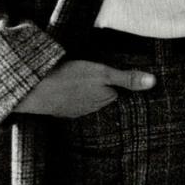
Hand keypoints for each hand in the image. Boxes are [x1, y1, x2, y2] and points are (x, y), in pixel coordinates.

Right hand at [14, 59, 155, 117]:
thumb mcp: (102, 74)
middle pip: (102, 96)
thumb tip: (153, 82)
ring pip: (85, 98)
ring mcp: (72, 111)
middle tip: (94, 74)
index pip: (118, 92)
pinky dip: (69, 93)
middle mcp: (90, 109)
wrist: (31, 89)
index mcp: (104, 100)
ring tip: (81, 79)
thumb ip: (127, 78)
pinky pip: (69, 100)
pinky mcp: (57, 109)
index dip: (118, 83)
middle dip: (102, 87)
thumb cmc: (68, 79)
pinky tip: (66, 85)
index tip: (117, 76)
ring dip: (84, 90)